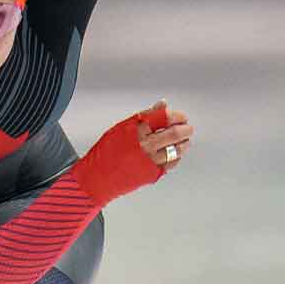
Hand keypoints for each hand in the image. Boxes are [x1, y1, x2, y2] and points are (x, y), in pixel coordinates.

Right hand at [73, 99, 193, 206]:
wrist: (97, 178)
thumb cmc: (105, 153)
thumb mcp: (121, 129)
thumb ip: (144, 117)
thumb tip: (162, 105)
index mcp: (136, 131)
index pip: (164, 118)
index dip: (176, 116)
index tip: (180, 116)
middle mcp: (144, 145)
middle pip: (174, 134)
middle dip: (185, 130)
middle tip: (188, 128)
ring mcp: (149, 160)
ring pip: (176, 150)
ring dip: (184, 144)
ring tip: (184, 141)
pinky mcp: (152, 173)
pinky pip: (171, 163)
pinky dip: (176, 157)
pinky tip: (174, 154)